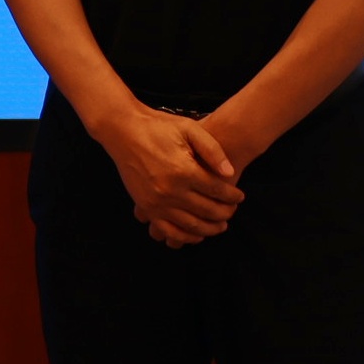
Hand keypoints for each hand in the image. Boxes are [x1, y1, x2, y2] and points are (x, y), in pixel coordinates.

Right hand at [101, 102, 240, 246]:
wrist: (123, 131)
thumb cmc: (158, 127)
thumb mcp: (189, 128)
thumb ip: (212, 150)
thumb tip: (230, 173)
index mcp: (184, 170)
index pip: (217, 191)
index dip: (232, 196)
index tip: (240, 196)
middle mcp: (171, 190)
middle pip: (207, 210)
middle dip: (225, 213)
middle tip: (233, 211)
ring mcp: (157, 202)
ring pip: (191, 225)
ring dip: (210, 228)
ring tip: (221, 225)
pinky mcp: (146, 207)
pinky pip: (169, 231)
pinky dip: (186, 237)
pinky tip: (197, 235)